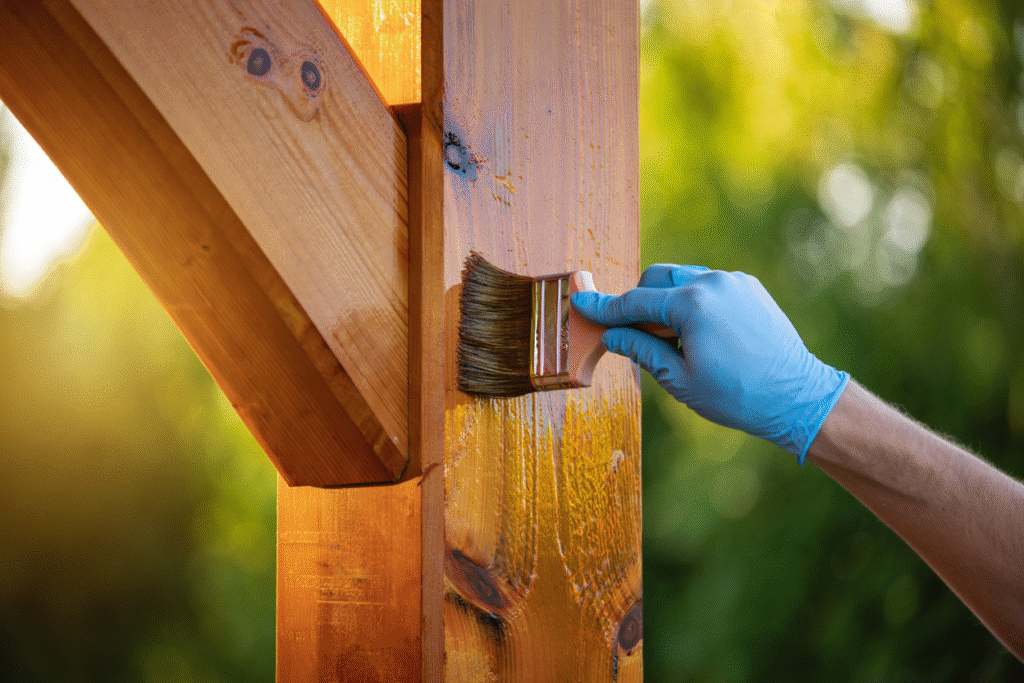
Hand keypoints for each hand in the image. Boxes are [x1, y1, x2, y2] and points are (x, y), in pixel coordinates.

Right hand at [571, 265, 848, 462]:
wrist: (797, 396)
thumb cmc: (737, 396)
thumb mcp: (679, 380)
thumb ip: (641, 350)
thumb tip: (611, 335)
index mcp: (691, 304)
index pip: (635, 303)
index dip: (605, 307)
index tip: (581, 302)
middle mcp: (712, 283)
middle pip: (656, 279)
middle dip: (640, 302)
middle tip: (636, 335)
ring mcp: (733, 282)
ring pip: (683, 279)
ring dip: (668, 302)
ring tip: (676, 340)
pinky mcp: (749, 288)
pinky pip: (708, 286)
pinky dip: (694, 302)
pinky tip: (703, 335)